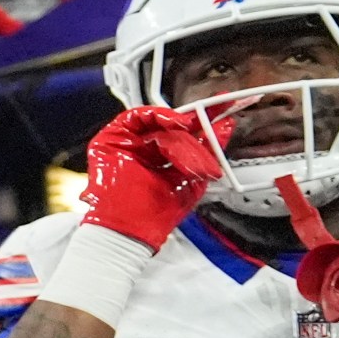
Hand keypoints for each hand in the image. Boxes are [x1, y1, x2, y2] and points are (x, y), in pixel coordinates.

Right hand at [78, 106, 226, 250]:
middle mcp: (145, 151)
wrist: (130, 229)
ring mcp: (127, 144)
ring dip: (179, 124)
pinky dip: (159, 115)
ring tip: (192, 130)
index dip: (206, 120)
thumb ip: (208, 152)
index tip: (228, 108)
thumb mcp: (194, 179)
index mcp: (163, 161)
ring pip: (157, 122)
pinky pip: (136, 117)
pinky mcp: (110, 140)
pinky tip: (176, 124)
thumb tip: (224, 127)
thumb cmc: (156, 215)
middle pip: (173, 125)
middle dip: (200, 119)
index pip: (186, 135)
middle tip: (219, 116)